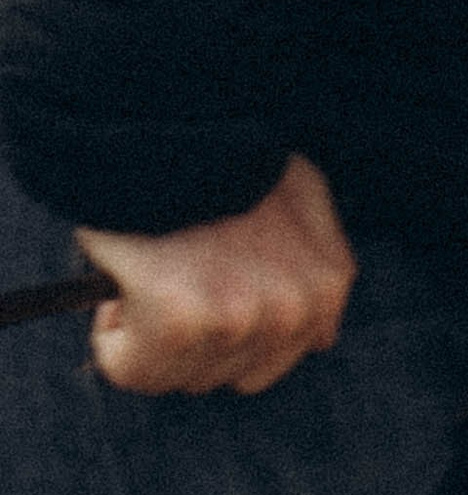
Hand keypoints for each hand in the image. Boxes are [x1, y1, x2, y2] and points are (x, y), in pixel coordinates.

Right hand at [76, 153, 355, 394]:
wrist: (180, 118)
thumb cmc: (235, 154)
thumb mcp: (304, 198)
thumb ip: (317, 264)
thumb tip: (322, 337)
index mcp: (326, 289)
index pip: (271, 361)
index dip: (229, 321)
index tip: (210, 283)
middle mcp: (291, 314)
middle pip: (224, 376)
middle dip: (195, 337)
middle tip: (180, 272)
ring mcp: (239, 321)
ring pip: (175, 376)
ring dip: (152, 335)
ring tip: (156, 268)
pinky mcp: (180, 323)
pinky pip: (129, 368)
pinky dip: (114, 335)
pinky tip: (127, 282)